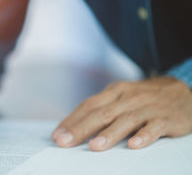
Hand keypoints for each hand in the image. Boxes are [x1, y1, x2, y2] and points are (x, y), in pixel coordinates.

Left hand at [51, 77, 191, 150]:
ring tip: (94, 147)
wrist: (182, 91)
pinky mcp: (166, 118)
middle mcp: (128, 97)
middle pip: (101, 113)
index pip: (88, 105)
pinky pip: (155, 127)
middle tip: (65, 142)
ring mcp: (147, 107)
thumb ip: (102, 110)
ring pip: (126, 120)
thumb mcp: (121, 98)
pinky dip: (144, 135)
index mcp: (115, 91)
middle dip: (81, 128)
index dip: (72, 121)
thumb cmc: (144, 98)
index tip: (57, 135)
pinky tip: (134, 145)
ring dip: (109, 134)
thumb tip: (75, 127)